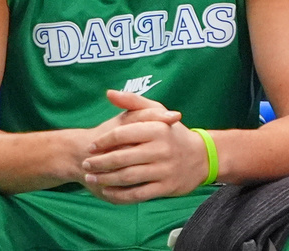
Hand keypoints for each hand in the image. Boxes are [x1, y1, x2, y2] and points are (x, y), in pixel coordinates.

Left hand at [80, 90, 207, 203]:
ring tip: (91, 178)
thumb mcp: (157, 112)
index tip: (91, 147)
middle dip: (99, 163)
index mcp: (158, 128)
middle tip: (86, 164)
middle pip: (121, 158)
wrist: (201, 157)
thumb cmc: (172, 133)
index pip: (123, 134)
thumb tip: (109, 93)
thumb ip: (133, 101)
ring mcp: (164, 169)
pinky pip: (137, 194)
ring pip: (127, 177)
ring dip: (105, 179)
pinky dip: (119, 195)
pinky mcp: (166, 187)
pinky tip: (107, 191)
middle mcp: (162, 149)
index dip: (103, 141)